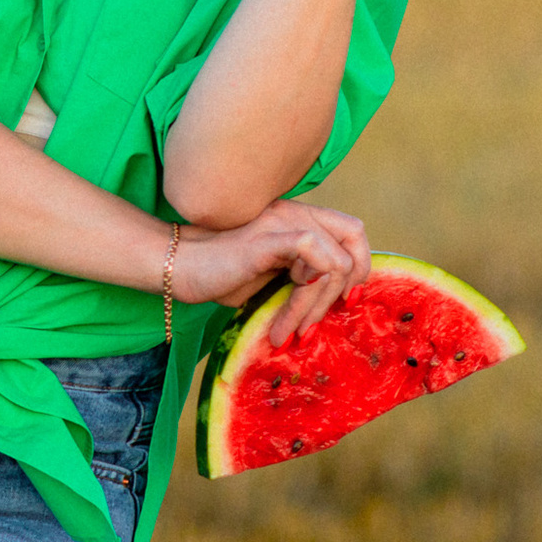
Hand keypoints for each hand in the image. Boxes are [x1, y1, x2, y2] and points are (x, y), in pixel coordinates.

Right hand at [169, 200, 371, 343]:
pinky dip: (310, 291)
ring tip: (290, 329)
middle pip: (354, 239)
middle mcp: (295, 212)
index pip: (352, 230)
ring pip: (336, 261)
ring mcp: (283, 221)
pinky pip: (316, 258)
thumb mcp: (274, 275)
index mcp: (298, 218)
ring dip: (317, 304)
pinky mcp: (270, 237)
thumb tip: (335, 302)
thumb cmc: (222, 274)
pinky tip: (285, 310)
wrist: (181, 266)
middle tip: (319, 320)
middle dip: (348, 286)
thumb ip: (304, 277)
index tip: (344, 301)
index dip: (359, 265)